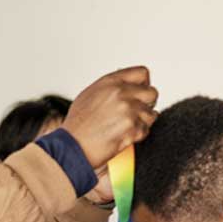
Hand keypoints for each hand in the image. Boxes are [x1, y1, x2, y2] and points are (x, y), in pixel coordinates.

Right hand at [61, 65, 159, 189]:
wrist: (70, 148)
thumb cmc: (76, 127)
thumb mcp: (88, 96)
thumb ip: (110, 88)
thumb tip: (127, 86)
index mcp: (110, 82)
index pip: (142, 73)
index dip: (144, 84)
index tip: (140, 94)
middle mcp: (120, 93)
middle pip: (151, 93)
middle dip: (146, 105)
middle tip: (134, 115)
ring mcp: (127, 110)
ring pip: (151, 114)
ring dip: (141, 123)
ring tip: (123, 129)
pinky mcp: (131, 127)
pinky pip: (145, 130)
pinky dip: (136, 136)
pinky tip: (121, 137)